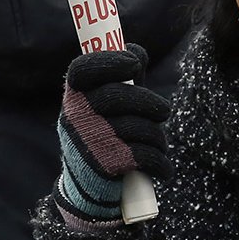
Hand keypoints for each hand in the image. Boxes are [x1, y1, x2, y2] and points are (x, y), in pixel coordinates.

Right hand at [56, 45, 170, 223]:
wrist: (89, 189)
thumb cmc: (105, 135)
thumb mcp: (109, 103)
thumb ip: (123, 77)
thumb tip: (137, 50)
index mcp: (74, 97)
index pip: (83, 70)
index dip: (109, 61)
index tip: (134, 62)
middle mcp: (75, 117)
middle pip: (119, 96)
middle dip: (150, 103)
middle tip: (164, 111)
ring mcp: (88, 142)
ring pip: (138, 127)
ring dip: (156, 136)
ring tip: (157, 143)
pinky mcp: (104, 165)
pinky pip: (145, 154)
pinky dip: (160, 162)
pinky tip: (161, 168)